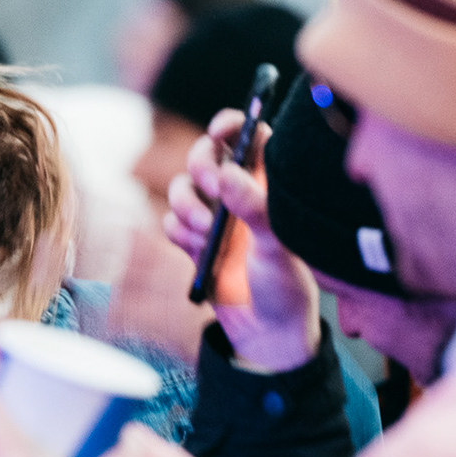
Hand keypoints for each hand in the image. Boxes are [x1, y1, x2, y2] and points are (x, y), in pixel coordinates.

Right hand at [164, 109, 320, 371]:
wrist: (265, 332)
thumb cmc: (285, 286)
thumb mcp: (278, 247)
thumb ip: (255, 208)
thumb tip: (228, 175)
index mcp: (267, 186)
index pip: (250, 137)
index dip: (232, 124)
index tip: (219, 131)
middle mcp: (238, 196)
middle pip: (206, 156)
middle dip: (199, 167)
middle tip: (210, 188)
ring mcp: (213, 219)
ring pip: (181, 189)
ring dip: (186, 206)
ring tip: (205, 233)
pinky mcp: (192, 243)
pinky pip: (170, 222)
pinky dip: (178, 233)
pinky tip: (198, 251)